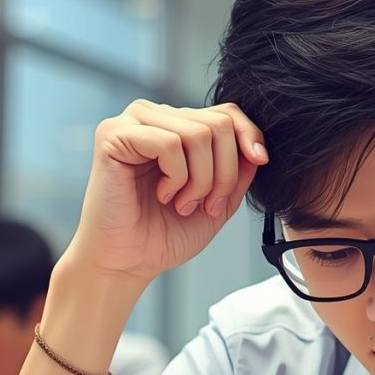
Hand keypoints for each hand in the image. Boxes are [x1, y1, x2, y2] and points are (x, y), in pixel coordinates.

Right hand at [64, 100, 268, 285]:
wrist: (128, 262)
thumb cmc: (165, 234)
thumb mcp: (217, 202)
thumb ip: (238, 172)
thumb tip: (256, 148)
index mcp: (178, 127)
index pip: (226, 113)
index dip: (249, 135)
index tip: (260, 161)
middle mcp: (155, 117)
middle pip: (218, 124)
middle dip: (224, 173)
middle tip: (206, 205)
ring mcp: (133, 122)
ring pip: (197, 134)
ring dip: (201, 180)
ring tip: (182, 204)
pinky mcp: (113, 135)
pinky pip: (170, 144)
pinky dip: (177, 177)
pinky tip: (164, 195)